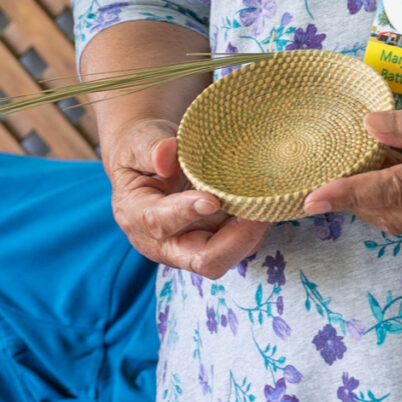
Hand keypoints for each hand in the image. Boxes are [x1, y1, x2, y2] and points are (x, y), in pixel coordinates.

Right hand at [102, 115, 268, 278]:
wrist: (148, 163)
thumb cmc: (141, 152)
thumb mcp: (138, 141)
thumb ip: (151, 147)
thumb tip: (166, 155)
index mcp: (135, 216)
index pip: (159, 223)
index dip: (185, 213)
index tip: (212, 200)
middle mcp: (162, 243)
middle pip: (201, 260)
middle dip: (234, 241)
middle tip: (258, 212)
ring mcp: (189, 248)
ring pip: (226, 257)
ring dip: (249, 236)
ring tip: (266, 204)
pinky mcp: (211, 244)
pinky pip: (237, 247)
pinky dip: (253, 230)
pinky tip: (263, 204)